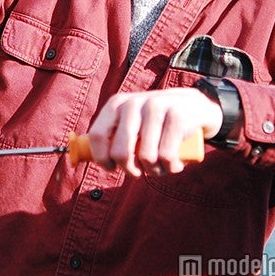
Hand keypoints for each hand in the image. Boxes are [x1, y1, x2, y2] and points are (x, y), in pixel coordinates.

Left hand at [87, 88, 221, 176]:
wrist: (195, 106)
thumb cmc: (155, 124)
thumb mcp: (130, 123)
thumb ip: (110, 135)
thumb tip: (79, 155)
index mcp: (116, 104)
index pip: (97, 135)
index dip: (102, 158)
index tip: (111, 168)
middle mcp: (133, 103)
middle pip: (120, 152)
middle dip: (129, 170)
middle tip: (138, 172)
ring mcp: (156, 107)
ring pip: (146, 157)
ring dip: (154, 171)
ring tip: (160, 166)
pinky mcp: (177, 116)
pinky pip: (167, 156)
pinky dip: (171, 167)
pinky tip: (174, 164)